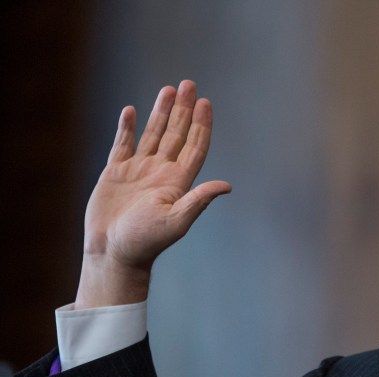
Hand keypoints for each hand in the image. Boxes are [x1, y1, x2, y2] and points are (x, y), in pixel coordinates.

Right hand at [76, 80, 231, 307]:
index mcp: (178, 182)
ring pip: (153, 135)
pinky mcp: (115, 174)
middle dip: (184, 110)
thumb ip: (199, 200)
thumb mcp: (176, 220)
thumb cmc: (146, 241)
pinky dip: (126, 128)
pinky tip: (130, 111)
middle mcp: (161, 173)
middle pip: (177, 134)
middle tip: (189, 84)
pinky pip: (122, 145)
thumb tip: (227, 185)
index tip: (206, 103)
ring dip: (161, 113)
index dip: (202, 125)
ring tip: (168, 89)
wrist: (113, 253)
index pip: (195, 147)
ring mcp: (138, 172)